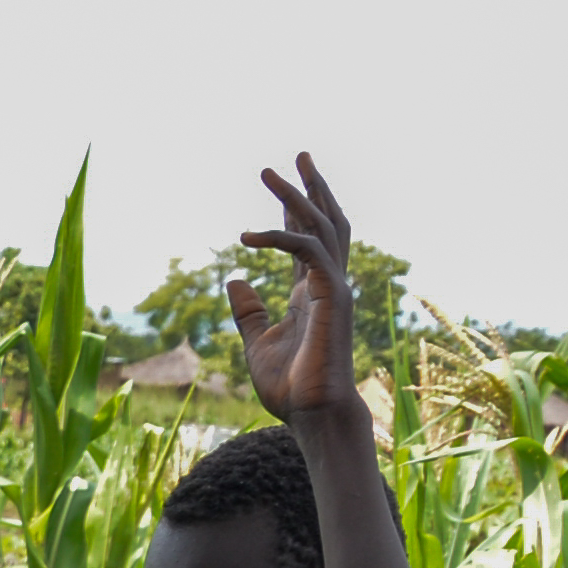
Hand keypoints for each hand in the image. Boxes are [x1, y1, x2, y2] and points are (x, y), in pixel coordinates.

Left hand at [230, 154, 367, 425]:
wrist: (312, 414)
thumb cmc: (291, 387)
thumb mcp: (257, 342)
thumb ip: (248, 311)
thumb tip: (234, 280)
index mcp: (311, 291)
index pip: (305, 238)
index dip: (293, 208)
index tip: (279, 181)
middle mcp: (327, 283)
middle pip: (326, 222)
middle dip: (312, 187)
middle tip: (298, 153)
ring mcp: (333, 287)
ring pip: (320, 227)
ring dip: (294, 196)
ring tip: (268, 170)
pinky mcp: (331, 295)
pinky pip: (306, 251)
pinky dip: (278, 236)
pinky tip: (247, 235)